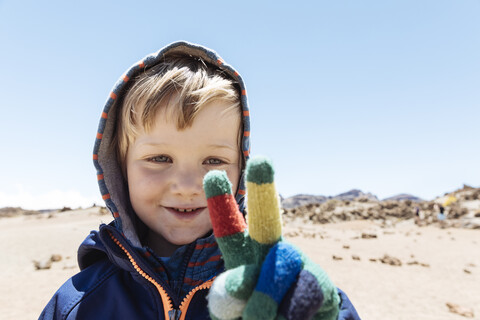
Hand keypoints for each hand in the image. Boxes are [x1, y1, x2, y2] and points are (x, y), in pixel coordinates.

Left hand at [203, 156, 339, 319]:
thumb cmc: (259, 313)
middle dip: (263, 189)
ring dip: (267, 296)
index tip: (213, 174)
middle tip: (262, 161)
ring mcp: (295, 263)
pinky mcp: (318, 280)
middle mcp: (270, 251)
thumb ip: (228, 298)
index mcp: (244, 255)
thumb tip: (237, 285)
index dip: (222, 202)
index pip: (230, 228)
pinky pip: (302, 289)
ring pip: (280, 265)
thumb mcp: (233, 309)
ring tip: (258, 317)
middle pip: (266, 217)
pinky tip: (291, 314)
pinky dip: (291, 309)